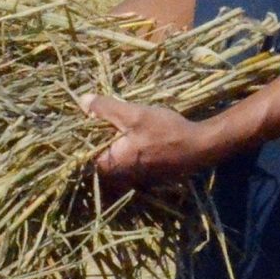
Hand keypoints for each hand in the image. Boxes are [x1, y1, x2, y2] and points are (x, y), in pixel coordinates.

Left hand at [83, 95, 220, 183]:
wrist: (199, 148)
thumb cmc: (165, 131)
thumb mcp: (132, 114)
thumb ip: (105, 108)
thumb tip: (81, 101)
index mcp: (109, 164)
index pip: (82, 153)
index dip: (80, 136)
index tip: (82, 120)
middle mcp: (118, 176)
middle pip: (97, 155)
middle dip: (97, 137)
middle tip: (99, 117)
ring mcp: (132, 177)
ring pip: (113, 157)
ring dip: (113, 141)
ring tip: (116, 122)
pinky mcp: (145, 174)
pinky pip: (127, 160)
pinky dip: (126, 147)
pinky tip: (133, 133)